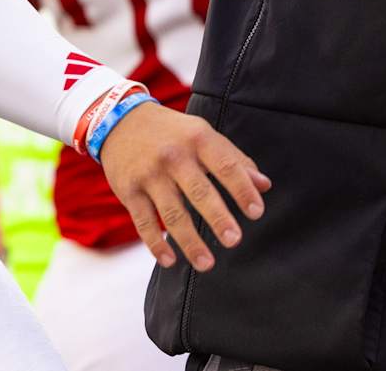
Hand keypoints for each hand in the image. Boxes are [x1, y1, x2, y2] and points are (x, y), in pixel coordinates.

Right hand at [99, 103, 270, 272]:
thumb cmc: (172, 132)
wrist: (120, 121)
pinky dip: (156, 244)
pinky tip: (169, 260)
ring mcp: (149, 174)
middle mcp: (173, 156)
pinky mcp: (129, 191)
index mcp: (198, 139)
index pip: (225, 166)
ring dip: (189, 242)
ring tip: (206, 264)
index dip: (242, 189)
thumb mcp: (203, 135)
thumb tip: (264, 185)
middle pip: (199, 192)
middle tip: (234, 240)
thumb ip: (234, 159)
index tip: (256, 212)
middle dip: (217, 218)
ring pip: (171, 214)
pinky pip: (143, 223)